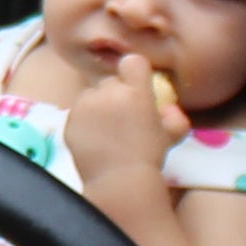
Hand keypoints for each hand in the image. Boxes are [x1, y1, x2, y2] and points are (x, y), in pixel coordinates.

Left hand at [58, 52, 186, 193]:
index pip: (132, 62)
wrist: (119, 183)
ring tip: (108, 130)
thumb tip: (168, 106)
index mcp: (135, 92)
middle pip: (111, 81)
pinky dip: (85, 120)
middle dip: (117, 93)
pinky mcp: (70, 120)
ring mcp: (85, 105)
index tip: (137, 87)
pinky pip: (78, 112)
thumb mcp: (171, 136)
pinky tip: (95, 139)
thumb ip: (175, 117)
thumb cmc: (149, 158)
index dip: (135, 73)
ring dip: (99, 105)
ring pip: (92, 94)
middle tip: (123, 116)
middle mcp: (108, 93)